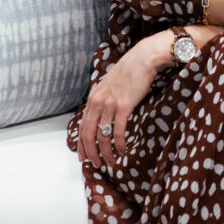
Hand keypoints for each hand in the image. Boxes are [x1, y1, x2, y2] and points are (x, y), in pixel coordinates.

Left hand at [78, 33, 175, 166]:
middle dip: (91, 153)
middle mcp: (98, 102)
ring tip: (111, 162)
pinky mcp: (124, 106)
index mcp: (93, 98)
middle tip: (97, 165)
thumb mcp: (109, 86)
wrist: (142, 59)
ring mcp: (110, 104)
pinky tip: (123, 151)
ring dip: (106, 153)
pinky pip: (118, 131)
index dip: (81, 145)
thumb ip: (103, 100)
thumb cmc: (129, 72)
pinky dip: (119, 144)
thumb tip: (102, 118)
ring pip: (103, 136)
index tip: (83, 157)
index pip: (82, 127)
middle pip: (88, 135)